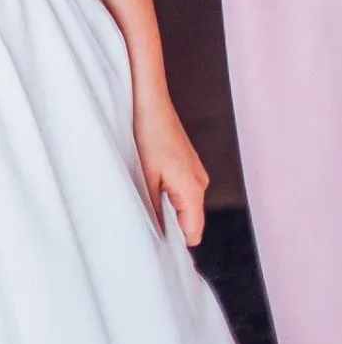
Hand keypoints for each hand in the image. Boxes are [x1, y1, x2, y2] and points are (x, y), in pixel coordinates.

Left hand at [132, 86, 208, 244]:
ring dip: (166, 205)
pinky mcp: (188, 164)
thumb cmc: (149, 134)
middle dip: (169, 222)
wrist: (151, 102)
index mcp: (193, 189)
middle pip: (189, 219)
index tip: (154, 241)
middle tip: (143, 214)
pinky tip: (151, 180)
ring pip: (184, 204)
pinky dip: (168, 192)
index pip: (193, 232)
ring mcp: (196, 172)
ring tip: (145, 193)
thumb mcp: (147, 177)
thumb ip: (155, 209)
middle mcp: (200, 183)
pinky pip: (182, 189)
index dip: (174, 241)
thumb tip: (158, 234)